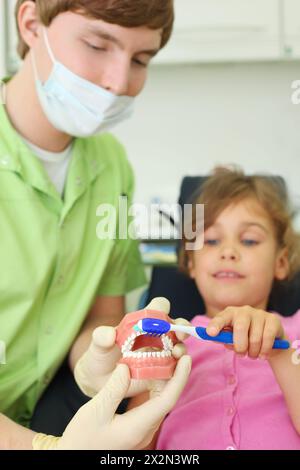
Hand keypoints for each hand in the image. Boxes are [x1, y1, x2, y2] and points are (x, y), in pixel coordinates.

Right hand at [59, 356, 190, 449]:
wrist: (74, 456)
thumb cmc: (82, 438)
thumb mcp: (95, 410)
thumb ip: (114, 388)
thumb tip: (127, 367)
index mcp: (138, 426)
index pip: (168, 399)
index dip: (180, 378)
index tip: (186, 359)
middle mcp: (145, 430)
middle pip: (167, 399)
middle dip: (176, 375)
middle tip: (177, 352)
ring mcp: (142, 431)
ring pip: (161, 401)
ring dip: (166, 380)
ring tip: (167, 358)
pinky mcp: (136, 428)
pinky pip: (152, 405)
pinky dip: (155, 387)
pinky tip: (150, 374)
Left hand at [74, 297, 189, 397]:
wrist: (99, 380)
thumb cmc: (99, 356)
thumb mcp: (97, 346)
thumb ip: (101, 338)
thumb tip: (109, 333)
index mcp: (142, 322)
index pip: (158, 307)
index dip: (162, 308)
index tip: (161, 317)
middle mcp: (155, 335)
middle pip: (175, 325)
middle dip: (182, 328)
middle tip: (180, 335)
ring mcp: (161, 353)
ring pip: (178, 346)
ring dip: (181, 348)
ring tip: (176, 354)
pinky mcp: (162, 371)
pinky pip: (175, 368)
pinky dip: (178, 368)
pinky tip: (174, 371)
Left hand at [206, 306, 287, 359]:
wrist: (269, 340)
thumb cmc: (245, 338)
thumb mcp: (233, 339)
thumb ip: (224, 338)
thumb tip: (216, 338)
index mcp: (230, 313)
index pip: (221, 318)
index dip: (216, 325)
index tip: (210, 333)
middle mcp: (244, 311)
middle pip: (240, 328)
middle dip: (240, 346)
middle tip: (241, 354)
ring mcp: (259, 314)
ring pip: (255, 338)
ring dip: (253, 352)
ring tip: (252, 355)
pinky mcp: (272, 320)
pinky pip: (267, 338)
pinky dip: (264, 351)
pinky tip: (262, 355)